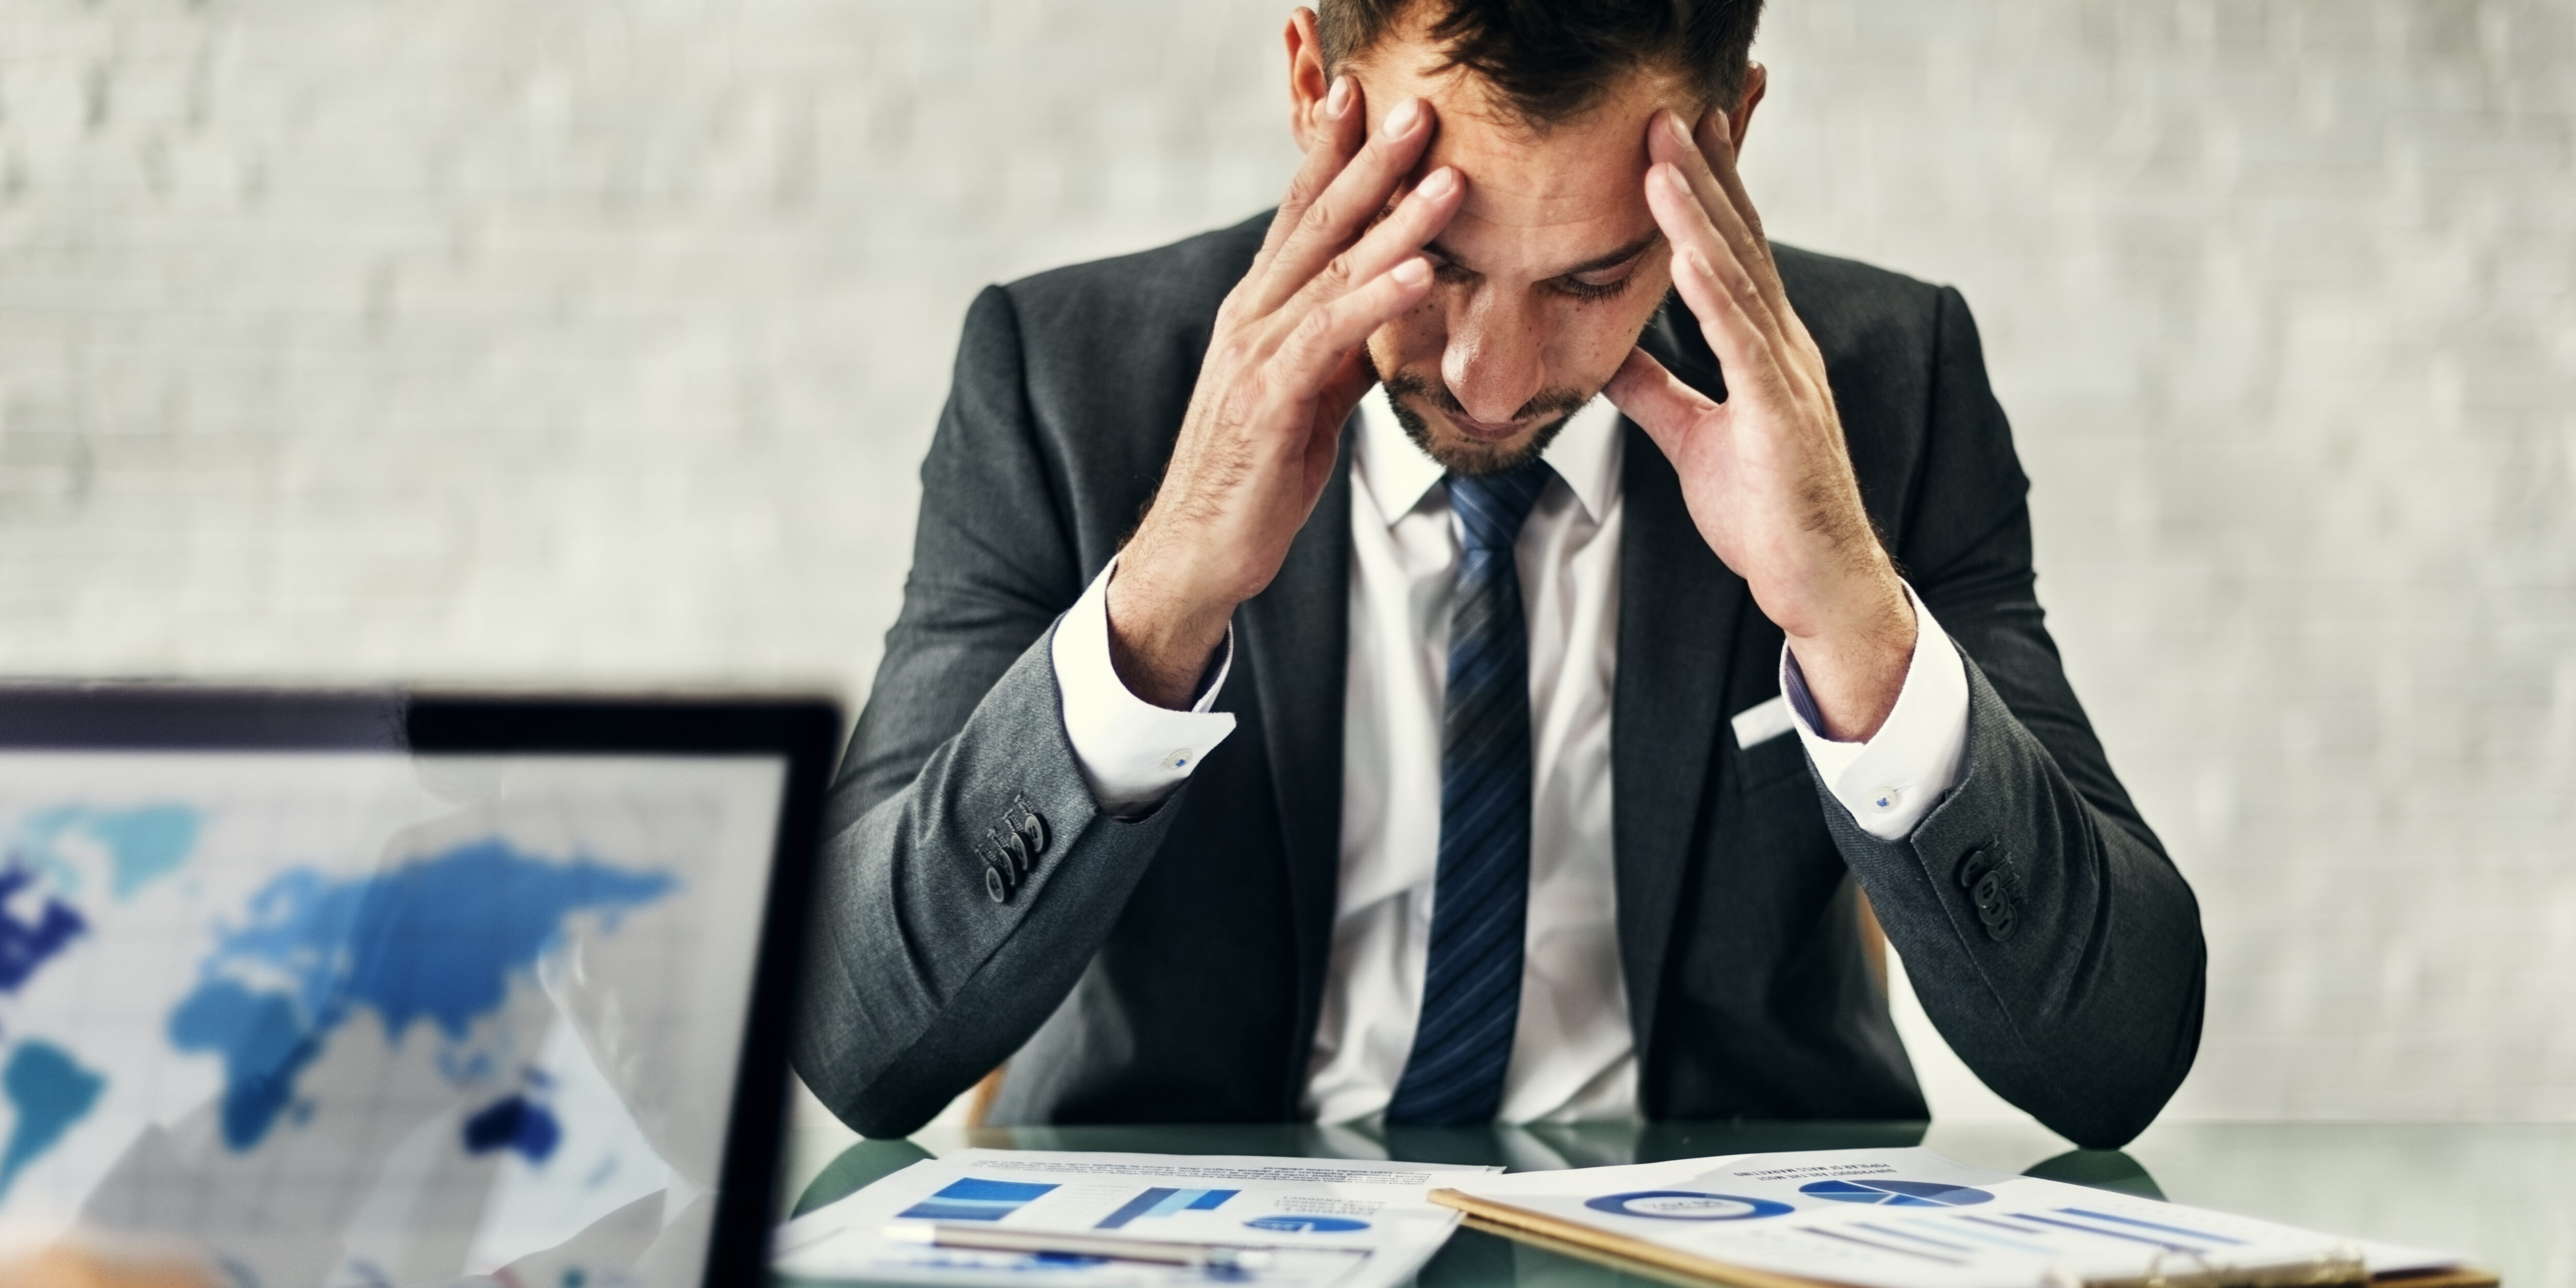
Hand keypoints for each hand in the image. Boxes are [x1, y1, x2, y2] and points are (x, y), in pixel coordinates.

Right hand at [1109, 82, 1462, 708]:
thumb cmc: (1256, 476)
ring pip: (1332, 271)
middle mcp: (1250, 318)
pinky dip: (1377, 300)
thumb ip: (1345, 345)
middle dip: (1370, 160)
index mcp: (1258, 311)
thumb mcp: (1311, 397)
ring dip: (1395, 222)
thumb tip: (1397, 303)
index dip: (1334, 155)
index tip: (1369, 97)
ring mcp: (1255, 355)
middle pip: (1317, 223)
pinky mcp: (1270, 399)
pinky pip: (1329, 337)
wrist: (1199, 551)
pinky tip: (1421, 273)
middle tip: (1418, 106)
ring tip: (1448, 181)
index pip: (1301, 217)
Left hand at [1605, 109, 1913, 740]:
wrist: (1816, 585)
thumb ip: (1656, 392)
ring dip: (1699, 217)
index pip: (1730, 254)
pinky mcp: (1781, 418)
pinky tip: (1687, 253)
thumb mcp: (1692, 439)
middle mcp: (1782, 348)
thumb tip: (1609, 354)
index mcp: (1764, 350)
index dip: (1703, 193)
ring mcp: (1786, 379)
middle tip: (1667, 110)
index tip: (1673, 135)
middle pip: (1738, 245)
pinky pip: (1743, 344)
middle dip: (1702, 176)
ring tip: (1661, 160)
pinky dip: (1714, 294)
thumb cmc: (1766, 516)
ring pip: (1738, 279)